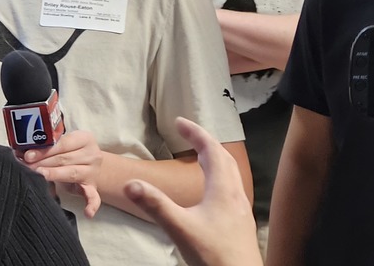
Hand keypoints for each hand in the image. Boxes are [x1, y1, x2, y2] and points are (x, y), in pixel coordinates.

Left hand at [20, 130, 102, 217]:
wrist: (91, 165)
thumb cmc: (72, 153)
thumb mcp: (65, 145)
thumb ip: (49, 147)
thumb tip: (23, 151)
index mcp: (85, 139)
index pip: (63, 143)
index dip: (45, 149)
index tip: (28, 155)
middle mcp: (92, 155)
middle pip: (64, 158)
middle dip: (43, 162)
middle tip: (26, 166)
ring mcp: (92, 172)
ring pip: (72, 173)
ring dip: (54, 175)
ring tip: (38, 176)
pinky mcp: (92, 188)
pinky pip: (94, 197)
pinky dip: (91, 205)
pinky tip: (87, 213)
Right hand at [123, 117, 260, 265]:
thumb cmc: (213, 255)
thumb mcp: (180, 229)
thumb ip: (156, 205)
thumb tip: (131, 183)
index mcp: (222, 188)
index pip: (210, 148)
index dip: (194, 132)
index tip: (178, 121)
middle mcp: (235, 193)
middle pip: (223, 156)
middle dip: (205, 141)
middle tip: (187, 134)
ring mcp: (241, 207)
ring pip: (231, 172)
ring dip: (216, 158)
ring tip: (201, 156)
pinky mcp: (242, 221)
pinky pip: (232, 187)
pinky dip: (221, 176)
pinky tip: (213, 192)